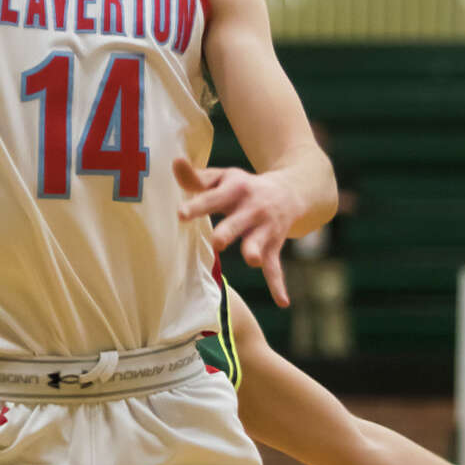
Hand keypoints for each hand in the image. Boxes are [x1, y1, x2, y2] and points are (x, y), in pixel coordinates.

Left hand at [173, 159, 295, 306]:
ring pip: (259, 243)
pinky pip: (276, 267)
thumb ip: (196, 178)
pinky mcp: (274, 246)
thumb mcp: (222, 178)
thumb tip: (174, 162)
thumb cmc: (243, 187)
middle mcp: (252, 209)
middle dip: (228, 231)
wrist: (289, 191)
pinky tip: (283, 302)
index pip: (212, 198)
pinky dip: (279, 285)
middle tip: (217, 241)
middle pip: (237, 223)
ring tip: (252, 260)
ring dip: (255, 251)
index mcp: (235, 190)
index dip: (197, 206)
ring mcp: (264, 229)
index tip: (181, 214)